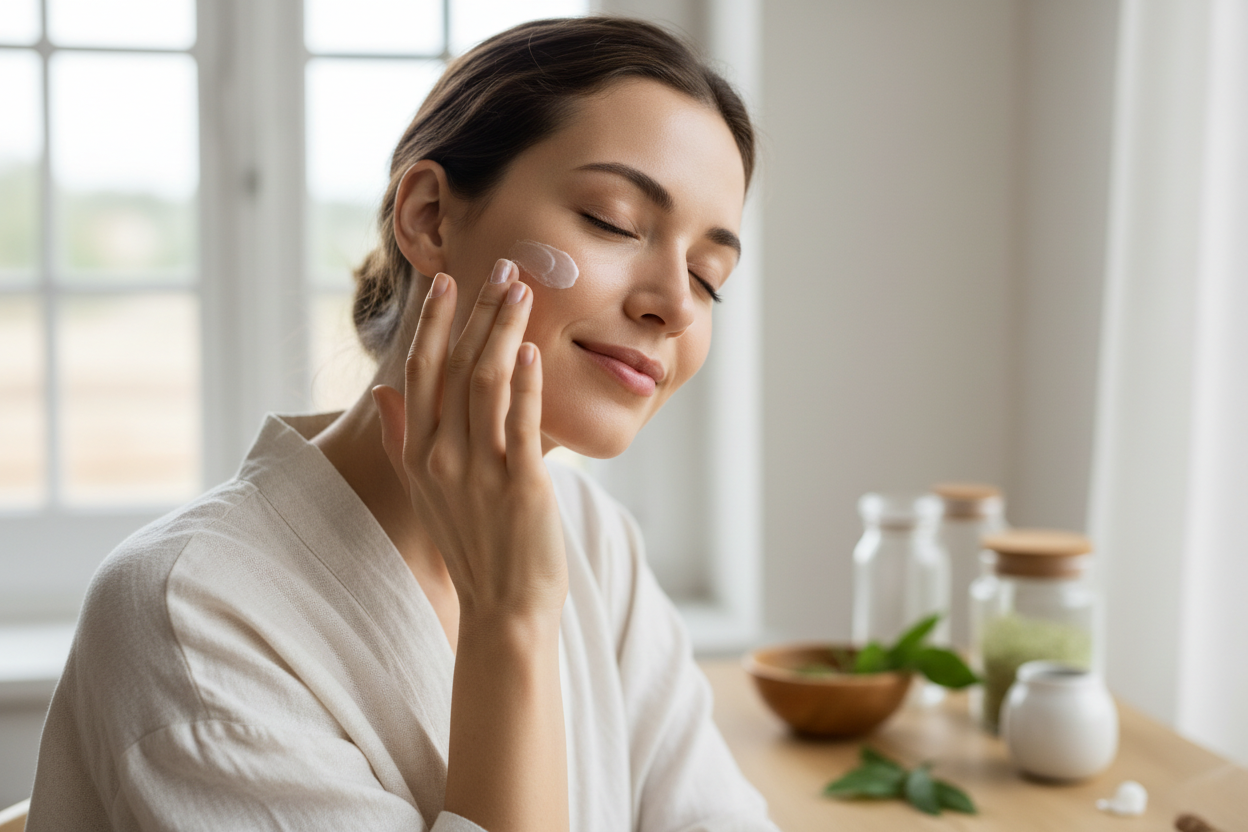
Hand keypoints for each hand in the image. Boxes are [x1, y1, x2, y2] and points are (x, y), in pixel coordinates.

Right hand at [372, 259, 568, 620]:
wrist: (503, 609)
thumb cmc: (471, 546)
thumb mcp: (423, 491)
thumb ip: (401, 437)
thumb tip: (384, 393)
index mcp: (417, 454)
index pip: (420, 372)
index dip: (435, 323)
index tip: (448, 282)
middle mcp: (440, 457)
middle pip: (455, 365)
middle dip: (479, 311)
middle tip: (505, 267)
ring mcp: (478, 470)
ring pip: (485, 382)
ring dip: (504, 330)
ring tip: (524, 291)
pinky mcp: (519, 484)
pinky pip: (520, 422)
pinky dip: (525, 382)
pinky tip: (532, 349)